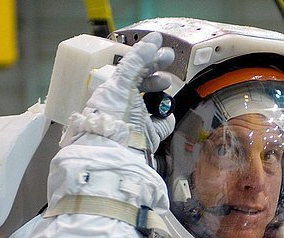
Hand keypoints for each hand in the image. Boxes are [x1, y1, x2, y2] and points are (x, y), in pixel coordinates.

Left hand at [66, 32, 175, 150]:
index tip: (164, 52)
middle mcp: (126, 105)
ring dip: (162, 99)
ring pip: (156, 104)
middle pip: (146, 86)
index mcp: (115, 91)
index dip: (149, 59)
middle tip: (170, 67)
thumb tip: (153, 40)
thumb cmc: (112, 117)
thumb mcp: (122, 82)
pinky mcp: (149, 136)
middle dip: (158, 76)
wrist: (115, 151)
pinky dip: (165, 120)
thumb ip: (138, 61)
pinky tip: (163, 117)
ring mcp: (138, 120)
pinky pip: (163, 124)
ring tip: (165, 95)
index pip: (134, 70)